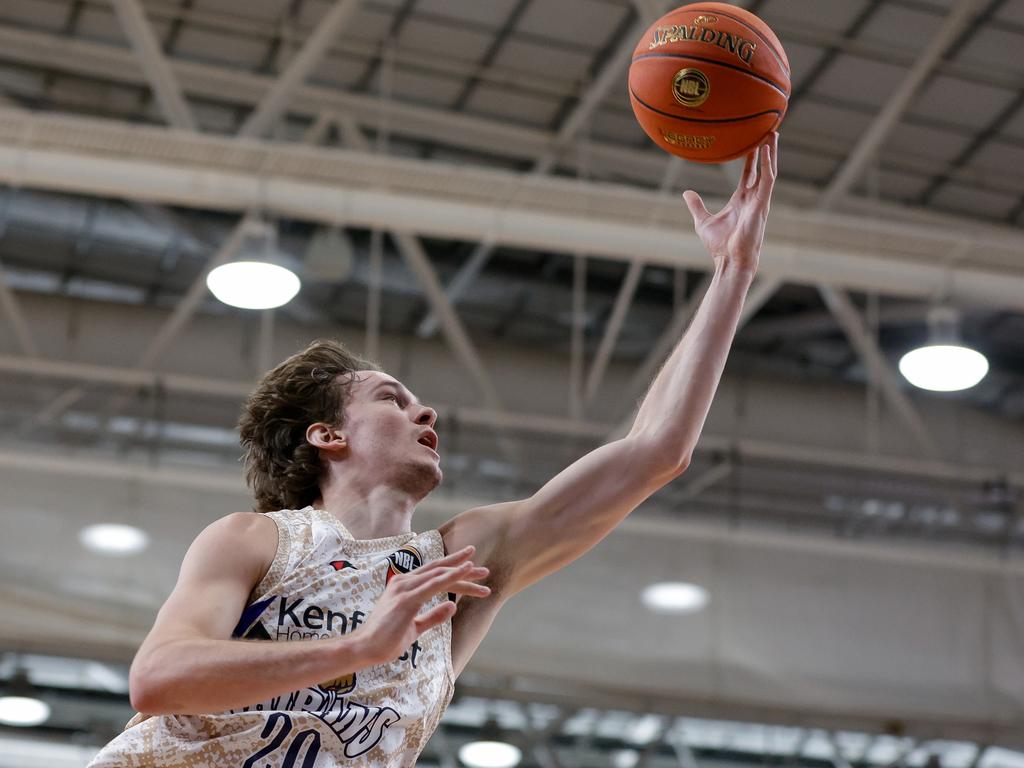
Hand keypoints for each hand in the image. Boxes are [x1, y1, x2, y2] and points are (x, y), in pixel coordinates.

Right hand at [357, 546, 488, 664]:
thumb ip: (432, 617)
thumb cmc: (385, 639)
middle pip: (439, 570)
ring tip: (483, 572)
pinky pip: (434, 584)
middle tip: (485, 570)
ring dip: (463, 572)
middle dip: (463, 568)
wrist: (364, 648)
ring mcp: (405, 588)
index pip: (434, 574)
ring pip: (440, 574)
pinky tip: (465, 572)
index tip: (472, 570)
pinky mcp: (407, 599)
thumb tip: (452, 607)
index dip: (454, 571)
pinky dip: (452, 576)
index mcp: (404, 586)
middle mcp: (404, 581)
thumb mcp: (414, 627)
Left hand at [682, 131, 777, 273]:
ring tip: (772, 133)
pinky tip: (767, 152)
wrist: (730, 261)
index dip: (751, 157)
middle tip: (768, 129)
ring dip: (771, 152)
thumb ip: (696, 206)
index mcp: (741, 200)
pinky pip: (768, 182)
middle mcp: (753, 198)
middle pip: (762, 168)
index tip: (752, 140)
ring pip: (769, 171)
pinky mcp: (762, 205)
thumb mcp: (703, 221)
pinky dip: (768, 166)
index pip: (748, 173)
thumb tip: (687, 193)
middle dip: (765, 149)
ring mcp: (759, 201)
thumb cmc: (720, 246)